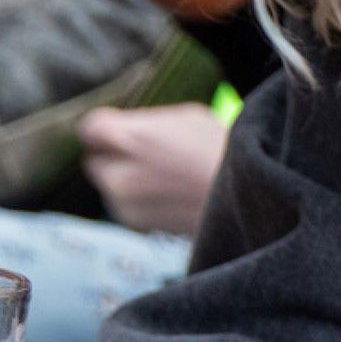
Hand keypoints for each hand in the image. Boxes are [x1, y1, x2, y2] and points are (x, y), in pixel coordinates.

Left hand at [78, 103, 229, 237]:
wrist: (249, 195)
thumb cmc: (223, 149)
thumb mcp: (185, 117)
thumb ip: (145, 123)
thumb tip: (127, 129)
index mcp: (127, 138)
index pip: (90, 128)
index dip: (107, 128)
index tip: (120, 130)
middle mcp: (117, 173)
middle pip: (95, 159)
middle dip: (114, 156)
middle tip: (147, 155)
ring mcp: (124, 203)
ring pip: (110, 185)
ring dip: (127, 180)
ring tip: (166, 178)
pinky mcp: (136, 224)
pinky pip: (126, 205)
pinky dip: (141, 200)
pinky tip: (170, 195)